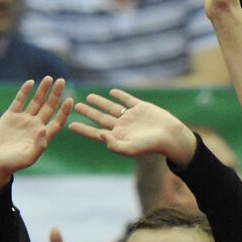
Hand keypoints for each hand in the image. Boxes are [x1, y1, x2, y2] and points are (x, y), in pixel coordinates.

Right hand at [0, 77, 72, 192]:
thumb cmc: (12, 164)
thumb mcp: (28, 158)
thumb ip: (38, 146)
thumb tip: (44, 130)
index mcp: (43, 136)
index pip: (58, 121)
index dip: (65, 111)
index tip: (70, 100)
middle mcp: (36, 126)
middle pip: (49, 107)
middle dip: (56, 94)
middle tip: (62, 81)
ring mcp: (23, 120)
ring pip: (36, 102)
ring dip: (42, 90)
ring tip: (48, 78)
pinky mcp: (10, 116)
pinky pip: (19, 101)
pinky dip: (25, 92)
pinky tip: (30, 82)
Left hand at [70, 89, 197, 165]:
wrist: (172, 137)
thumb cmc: (152, 146)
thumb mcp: (131, 149)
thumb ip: (114, 145)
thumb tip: (99, 135)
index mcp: (118, 137)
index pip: (95, 133)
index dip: (83, 129)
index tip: (69, 125)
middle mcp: (122, 127)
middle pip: (100, 118)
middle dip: (88, 113)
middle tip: (75, 106)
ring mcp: (131, 117)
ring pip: (111, 107)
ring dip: (99, 102)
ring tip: (88, 97)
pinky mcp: (141, 107)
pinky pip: (127, 100)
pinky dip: (120, 95)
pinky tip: (112, 92)